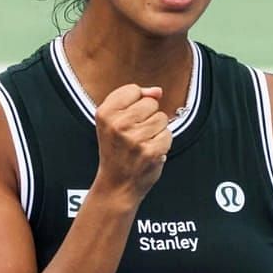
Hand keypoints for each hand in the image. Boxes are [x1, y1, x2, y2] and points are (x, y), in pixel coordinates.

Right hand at [91, 85, 171, 200]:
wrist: (117, 183)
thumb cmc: (117, 150)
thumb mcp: (113, 121)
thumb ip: (134, 99)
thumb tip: (157, 91)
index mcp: (105, 113)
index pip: (133, 90)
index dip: (136, 103)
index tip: (128, 118)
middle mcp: (117, 124)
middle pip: (150, 103)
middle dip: (148, 116)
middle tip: (135, 134)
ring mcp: (134, 139)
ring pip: (162, 118)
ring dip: (157, 130)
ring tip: (142, 142)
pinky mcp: (150, 151)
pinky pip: (168, 134)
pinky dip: (163, 143)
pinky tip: (150, 151)